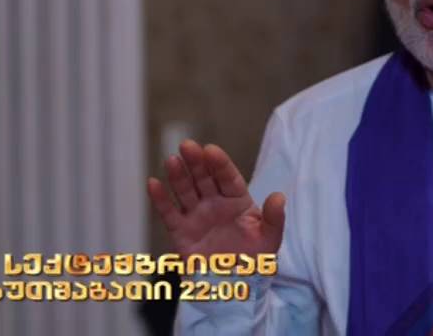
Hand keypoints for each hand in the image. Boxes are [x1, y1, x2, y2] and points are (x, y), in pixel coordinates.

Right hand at [147, 139, 285, 258]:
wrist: (235, 287)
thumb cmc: (255, 259)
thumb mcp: (270, 239)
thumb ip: (274, 218)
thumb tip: (279, 197)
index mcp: (237, 201)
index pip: (228, 178)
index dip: (219, 164)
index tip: (211, 150)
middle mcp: (215, 204)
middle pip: (204, 179)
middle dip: (196, 162)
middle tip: (187, 146)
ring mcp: (197, 216)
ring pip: (185, 191)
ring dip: (178, 176)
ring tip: (172, 160)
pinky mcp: (181, 232)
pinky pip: (169, 213)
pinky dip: (160, 199)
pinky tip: (153, 183)